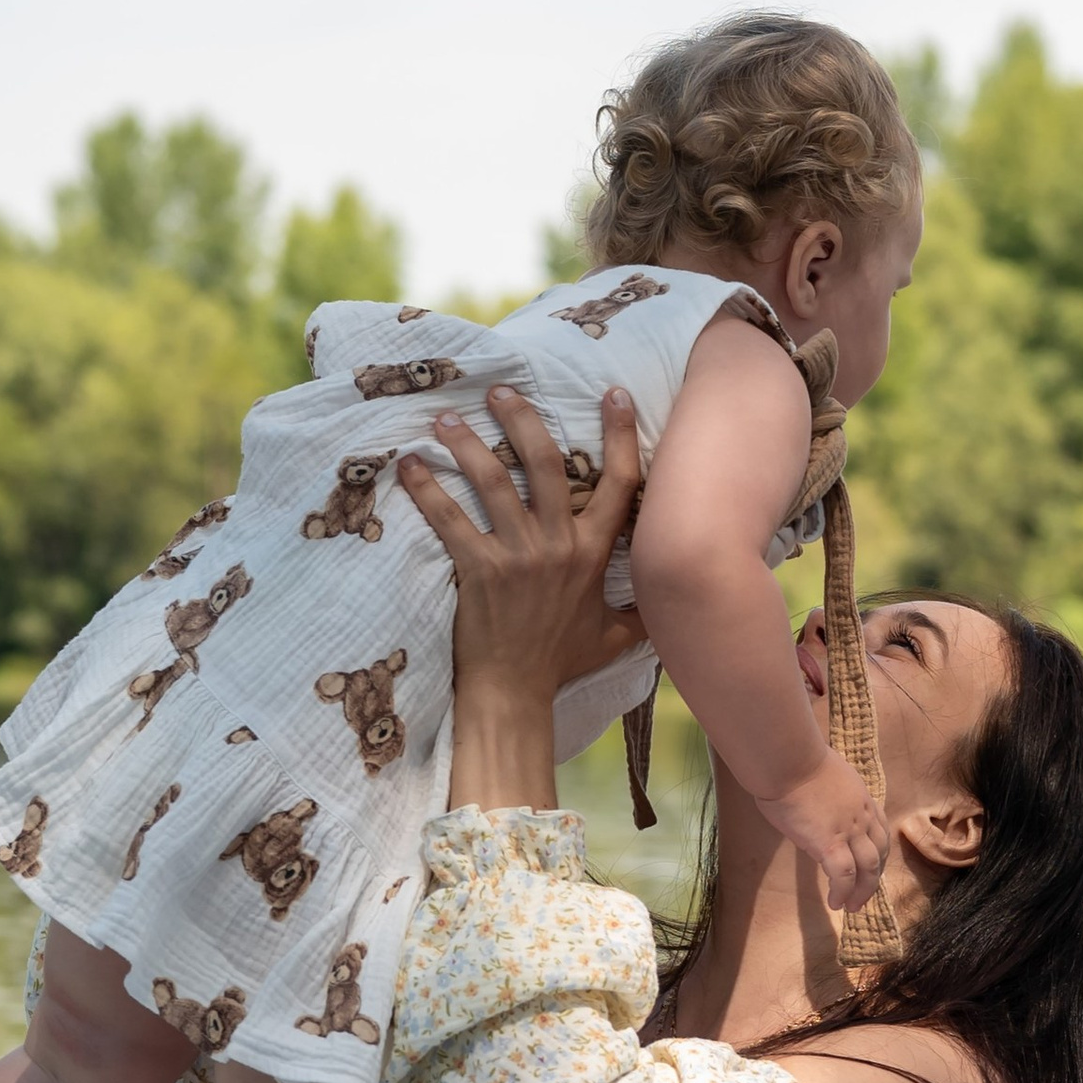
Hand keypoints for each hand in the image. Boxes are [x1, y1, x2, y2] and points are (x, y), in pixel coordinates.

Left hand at [397, 384, 645, 809]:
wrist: (515, 692)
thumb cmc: (561, 662)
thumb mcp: (617, 637)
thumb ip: (645, 610)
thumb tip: (676, 602)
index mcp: (594, 554)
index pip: (621, 484)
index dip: (620, 435)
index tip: (612, 394)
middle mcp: (560, 546)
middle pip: (549, 465)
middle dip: (524, 420)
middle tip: (501, 390)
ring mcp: (518, 556)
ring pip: (495, 482)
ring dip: (468, 443)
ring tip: (445, 418)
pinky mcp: (479, 571)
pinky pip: (450, 520)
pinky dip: (426, 491)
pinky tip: (407, 465)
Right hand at [754, 750, 890, 917]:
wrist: (788, 760)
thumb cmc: (794, 762)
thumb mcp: (823, 778)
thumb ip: (829, 798)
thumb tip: (816, 814)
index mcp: (862, 799)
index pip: (880, 831)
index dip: (878, 854)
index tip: (871, 868)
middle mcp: (862, 816)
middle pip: (878, 853)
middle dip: (873, 878)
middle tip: (863, 895)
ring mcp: (848, 830)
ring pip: (868, 868)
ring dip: (862, 891)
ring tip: (852, 907)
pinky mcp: (829, 843)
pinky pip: (843, 874)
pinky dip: (842, 892)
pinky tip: (835, 903)